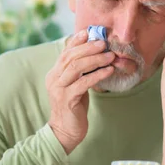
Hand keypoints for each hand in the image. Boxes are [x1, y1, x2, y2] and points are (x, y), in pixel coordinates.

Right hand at [46, 30, 115, 153]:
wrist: (65, 132)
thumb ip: (81, 72)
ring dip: (95, 60)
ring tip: (110, 56)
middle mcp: (54, 78)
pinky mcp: (67, 99)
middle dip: (88, 48)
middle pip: (70, 57)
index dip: (77, 41)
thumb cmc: (73, 107)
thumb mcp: (76, 85)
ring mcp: (59, 89)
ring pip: (76, 68)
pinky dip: (97, 75)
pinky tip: (108, 71)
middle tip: (104, 43)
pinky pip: (83, 83)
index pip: (65, 52)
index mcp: (55, 73)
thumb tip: (96, 55)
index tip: (89, 32)